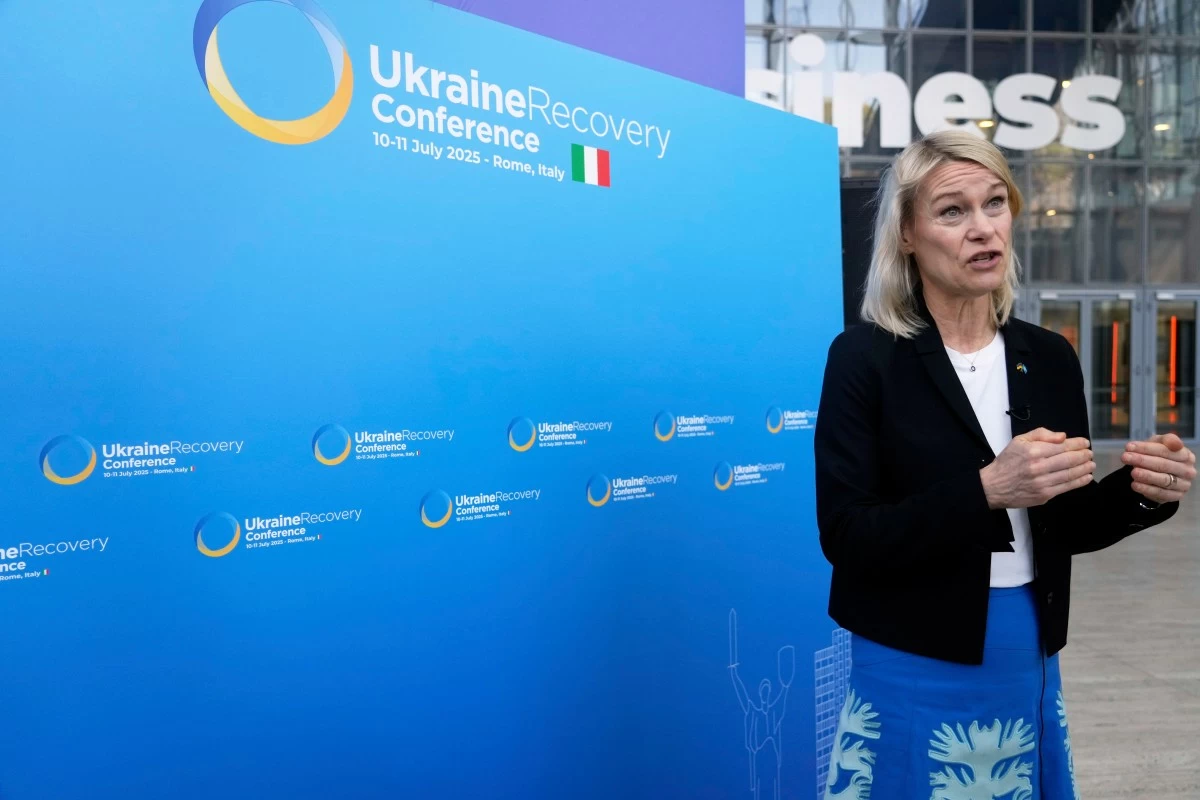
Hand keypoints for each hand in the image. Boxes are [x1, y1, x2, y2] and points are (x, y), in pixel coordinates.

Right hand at [980, 428, 1095, 509]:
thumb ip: (1041, 434)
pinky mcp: (1044, 495)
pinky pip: (1066, 487)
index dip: (1077, 444)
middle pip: (1069, 460)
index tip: (1085, 443)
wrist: (993, 486)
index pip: (1062, 446)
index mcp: (1033, 451)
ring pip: (1070, 474)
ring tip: (1091, 464)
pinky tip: (1086, 477)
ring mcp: (1042, 482)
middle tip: (1090, 454)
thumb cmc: (1007, 462)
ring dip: (1085, 468)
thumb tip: (1063, 436)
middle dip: (1083, 456)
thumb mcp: (1019, 441)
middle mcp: (1038, 466)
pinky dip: (1079, 482)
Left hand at [1122, 433, 1195, 503]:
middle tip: (1125, 457)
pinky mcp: (1175, 496)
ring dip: (1146, 476)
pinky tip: (1134, 485)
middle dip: (1142, 460)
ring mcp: (1183, 485)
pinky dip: (1146, 489)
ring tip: (1132, 472)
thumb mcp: (1160, 443)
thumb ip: (1166, 440)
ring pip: (1164, 480)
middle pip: (1164, 465)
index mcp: (1186, 456)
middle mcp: (1188, 471)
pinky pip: (1160, 493)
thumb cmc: (1159, 455)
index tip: (1128, 447)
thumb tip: (1175, 443)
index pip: (1166, 451)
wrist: (1157, 473)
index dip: (1146, 448)